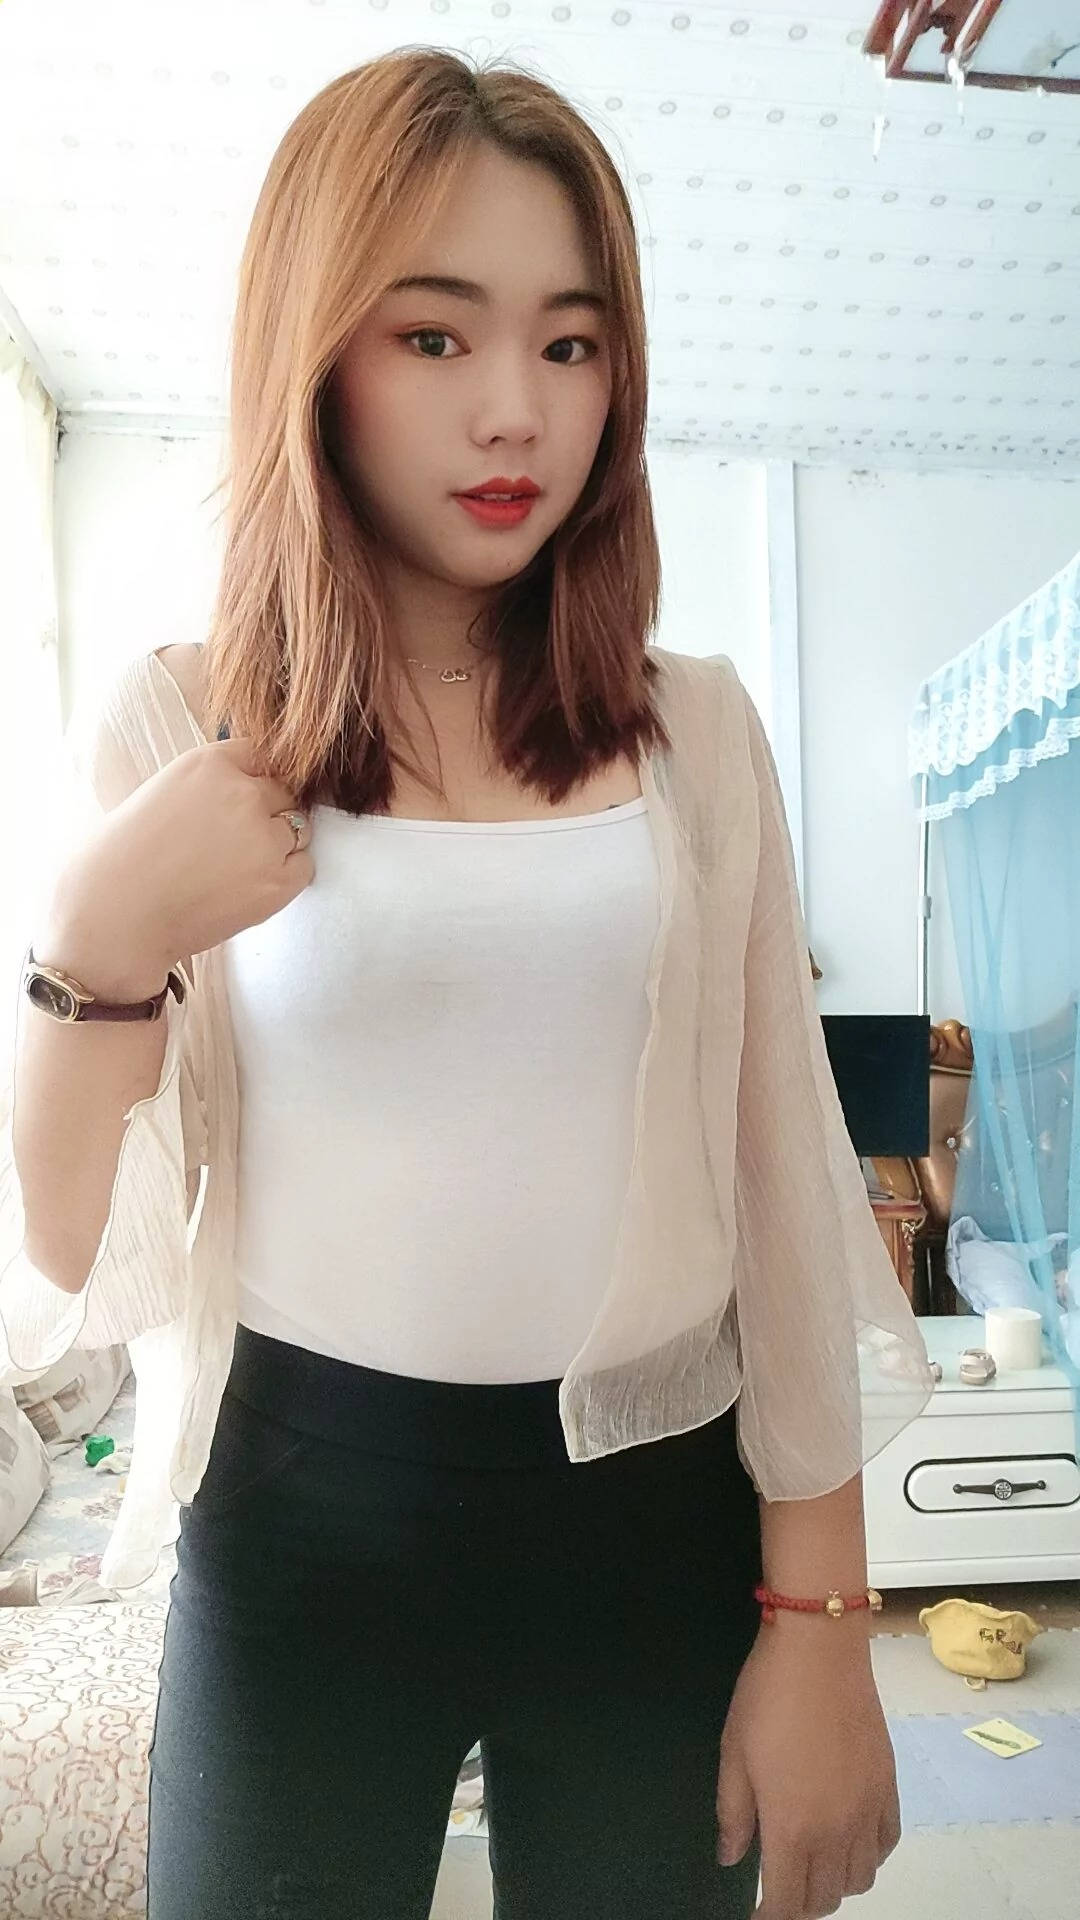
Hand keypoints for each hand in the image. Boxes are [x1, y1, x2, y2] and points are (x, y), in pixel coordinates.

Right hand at [47, 735, 314, 983]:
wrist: (116, 914)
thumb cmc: (125, 859)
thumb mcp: (163, 792)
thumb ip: (209, 784)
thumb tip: (251, 787)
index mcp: (209, 764)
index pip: (261, 754)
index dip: (256, 778)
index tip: (246, 798)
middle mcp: (243, 794)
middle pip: (284, 791)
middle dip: (268, 810)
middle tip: (236, 840)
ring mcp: (264, 838)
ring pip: (299, 828)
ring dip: (279, 843)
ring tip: (237, 866)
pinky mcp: (278, 881)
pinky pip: (304, 866)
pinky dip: (286, 874)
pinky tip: (249, 885)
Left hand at [715, 1623, 900, 1917]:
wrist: (821, 1648)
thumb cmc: (768, 1697)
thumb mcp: (734, 1754)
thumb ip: (733, 1815)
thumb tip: (731, 1859)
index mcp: (792, 1827)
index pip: (787, 1903)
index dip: (770, 1919)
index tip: (758, 1916)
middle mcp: (836, 1830)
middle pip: (824, 1898)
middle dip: (798, 1901)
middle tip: (778, 1882)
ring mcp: (868, 1810)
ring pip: (859, 1879)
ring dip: (834, 1883)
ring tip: (812, 1861)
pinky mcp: (888, 1787)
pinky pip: (886, 1844)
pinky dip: (868, 1855)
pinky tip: (848, 1837)